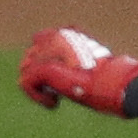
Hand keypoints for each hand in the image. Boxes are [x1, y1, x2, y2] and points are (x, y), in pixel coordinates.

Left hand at [19, 27, 137, 113]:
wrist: (111, 83)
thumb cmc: (109, 78)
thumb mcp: (90, 66)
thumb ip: (73, 62)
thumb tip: (64, 75)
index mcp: (66, 34)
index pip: (40, 41)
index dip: (44, 59)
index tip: (60, 77)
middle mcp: (54, 37)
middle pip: (30, 57)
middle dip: (40, 75)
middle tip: (59, 90)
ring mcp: (47, 51)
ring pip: (26, 70)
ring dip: (38, 86)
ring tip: (56, 98)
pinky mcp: (42, 67)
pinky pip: (26, 83)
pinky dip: (37, 97)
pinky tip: (54, 103)